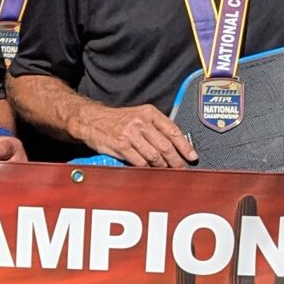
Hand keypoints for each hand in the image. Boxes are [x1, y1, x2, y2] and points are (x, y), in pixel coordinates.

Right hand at [80, 102, 196, 168]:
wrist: (91, 120)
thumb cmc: (117, 120)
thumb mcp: (138, 115)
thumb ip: (156, 127)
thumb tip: (175, 144)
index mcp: (149, 113)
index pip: (173, 130)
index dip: (185, 146)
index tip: (192, 156)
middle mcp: (140, 122)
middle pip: (165, 146)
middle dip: (176, 160)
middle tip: (181, 168)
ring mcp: (130, 134)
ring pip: (154, 156)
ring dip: (162, 166)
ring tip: (166, 171)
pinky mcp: (121, 146)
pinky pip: (139, 162)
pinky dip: (147, 168)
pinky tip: (150, 170)